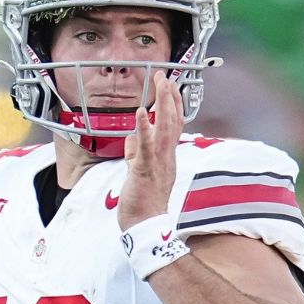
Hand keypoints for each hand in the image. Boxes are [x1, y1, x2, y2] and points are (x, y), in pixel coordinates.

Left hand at [119, 72, 183, 229]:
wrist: (146, 227)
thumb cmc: (143, 203)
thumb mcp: (139, 173)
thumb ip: (136, 155)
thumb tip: (130, 140)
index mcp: (167, 158)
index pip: (174, 126)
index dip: (173, 105)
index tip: (171, 87)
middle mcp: (167, 157)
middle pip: (173, 121)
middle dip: (169, 96)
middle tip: (165, 76)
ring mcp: (158, 163)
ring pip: (165, 128)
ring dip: (162, 104)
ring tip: (160, 83)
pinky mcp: (145, 170)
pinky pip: (146, 146)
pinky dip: (144, 128)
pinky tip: (142, 111)